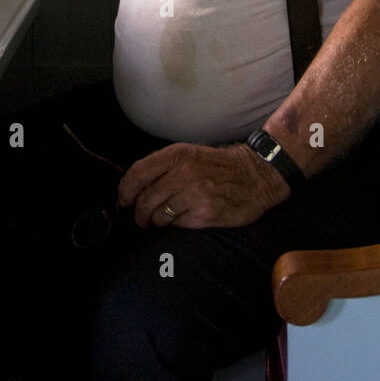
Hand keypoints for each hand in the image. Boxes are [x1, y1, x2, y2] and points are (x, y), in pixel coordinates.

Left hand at [117, 141, 290, 229]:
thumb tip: (134, 186)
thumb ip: (163, 167)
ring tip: (166, 219)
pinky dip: (177, 225)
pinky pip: (177, 225)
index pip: (137, 174)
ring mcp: (194, 193)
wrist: (255, 176)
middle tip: (142, 219)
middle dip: (139, 214)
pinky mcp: (205, 213)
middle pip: (144, 200)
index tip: (124, 201)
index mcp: (176, 155)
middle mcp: (183, 173)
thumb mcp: (190, 154)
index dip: (125, 191)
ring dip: (158, 221)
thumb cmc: (219, 166)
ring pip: (158, 216)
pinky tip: (186, 218)